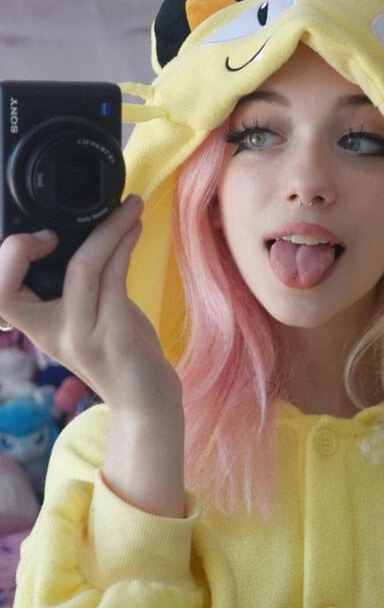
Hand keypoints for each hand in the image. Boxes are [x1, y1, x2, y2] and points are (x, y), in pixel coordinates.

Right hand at [0, 195, 182, 417]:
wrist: (145, 400)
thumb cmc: (119, 350)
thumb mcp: (87, 313)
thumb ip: (81, 279)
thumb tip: (92, 229)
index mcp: (36, 324)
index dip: (9, 257)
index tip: (44, 237)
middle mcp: (50, 333)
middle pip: (28, 276)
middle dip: (43, 239)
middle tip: (95, 211)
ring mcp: (81, 337)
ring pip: (82, 268)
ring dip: (108, 229)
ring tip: (129, 206)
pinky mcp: (115, 337)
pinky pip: (114, 280)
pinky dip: (124, 246)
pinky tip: (134, 229)